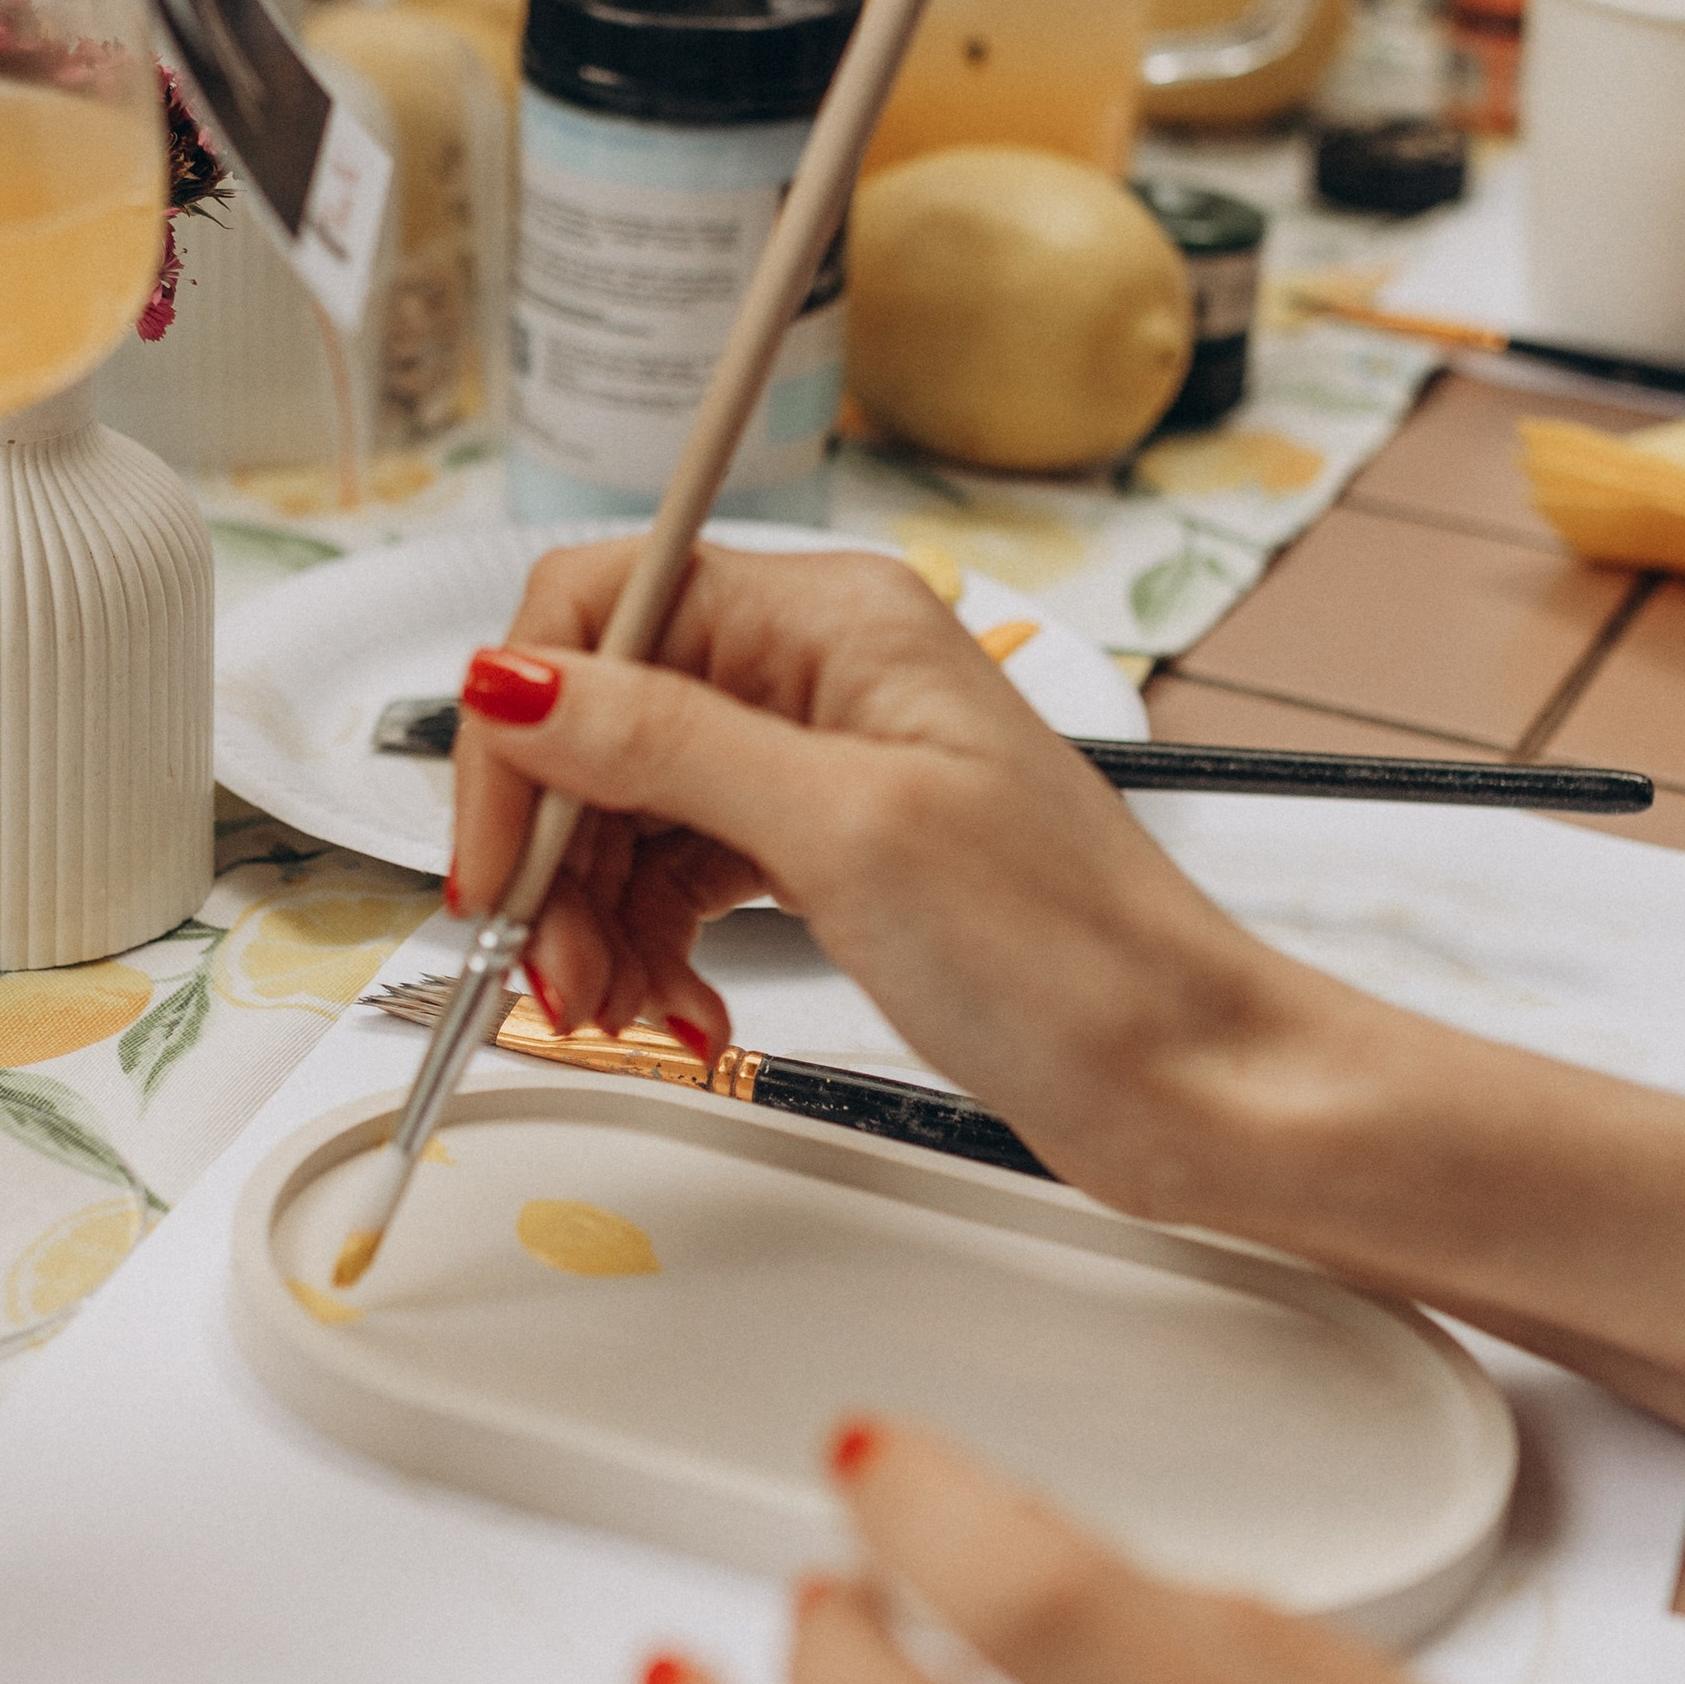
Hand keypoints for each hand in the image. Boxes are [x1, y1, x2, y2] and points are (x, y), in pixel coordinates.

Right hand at [448, 540, 1310, 1210]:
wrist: (1188, 1075)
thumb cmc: (1075, 953)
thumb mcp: (847, 833)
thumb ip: (667, 743)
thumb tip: (517, 679)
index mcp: (833, 618)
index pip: (600, 608)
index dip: (522, 728)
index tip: (496, 854)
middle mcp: (822, 672)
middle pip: (600, 720)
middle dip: (556, 848)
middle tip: (553, 969)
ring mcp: (826, 766)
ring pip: (632, 808)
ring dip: (594, 913)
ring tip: (616, 1008)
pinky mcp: (833, 854)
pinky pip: (686, 871)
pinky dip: (653, 941)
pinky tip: (672, 1002)